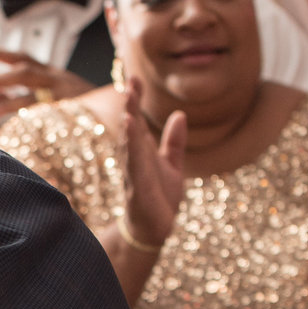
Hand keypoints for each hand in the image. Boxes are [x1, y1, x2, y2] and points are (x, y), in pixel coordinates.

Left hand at [0, 48, 88, 125]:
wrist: (128, 113)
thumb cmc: (93, 109)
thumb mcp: (67, 97)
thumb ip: (44, 98)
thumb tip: (15, 104)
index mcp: (55, 74)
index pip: (26, 59)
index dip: (2, 54)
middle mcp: (59, 80)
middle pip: (24, 71)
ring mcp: (65, 95)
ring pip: (30, 94)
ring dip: (3, 102)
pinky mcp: (69, 112)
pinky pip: (42, 116)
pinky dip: (22, 122)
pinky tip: (3, 130)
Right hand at [117, 76, 186, 250]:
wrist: (155, 231)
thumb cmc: (160, 199)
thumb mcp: (172, 166)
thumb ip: (174, 142)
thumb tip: (179, 115)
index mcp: (143, 152)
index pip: (138, 120)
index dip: (135, 99)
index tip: (134, 77)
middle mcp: (135, 159)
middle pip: (130, 126)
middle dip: (129, 104)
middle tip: (129, 79)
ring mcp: (134, 172)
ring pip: (129, 142)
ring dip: (128, 121)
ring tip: (128, 99)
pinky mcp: (137, 187)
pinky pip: (133, 162)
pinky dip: (131, 144)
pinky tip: (129, 127)